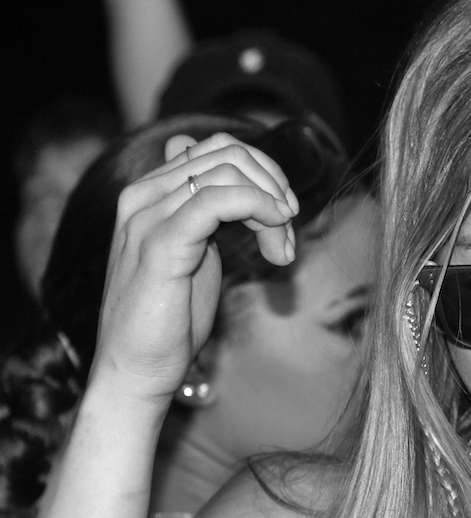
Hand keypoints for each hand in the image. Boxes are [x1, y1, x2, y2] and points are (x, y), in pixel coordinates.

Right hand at [92, 133, 297, 408]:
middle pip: (227, 154)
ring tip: (282, 248)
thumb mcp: (194, 252)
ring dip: (273, 206)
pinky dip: (259, 208)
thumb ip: (207, 211)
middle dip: (273, 187)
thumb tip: (224, 173)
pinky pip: (218, 200)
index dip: (263, 174)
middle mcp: (143, 195)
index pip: (216, 148)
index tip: (283, 216)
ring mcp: (147, 218)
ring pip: (228, 172)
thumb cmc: (169, 318)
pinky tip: (276, 238)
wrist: (135, 369)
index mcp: (150, 192)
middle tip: (288, 231)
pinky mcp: (160, 245)